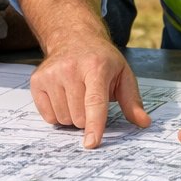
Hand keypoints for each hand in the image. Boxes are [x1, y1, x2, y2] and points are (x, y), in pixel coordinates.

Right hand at [29, 38, 149, 148]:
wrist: (73, 37)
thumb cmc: (101, 59)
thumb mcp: (123, 74)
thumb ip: (132, 101)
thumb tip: (144, 122)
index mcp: (96, 66)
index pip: (94, 101)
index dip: (94, 125)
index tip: (92, 143)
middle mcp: (70, 68)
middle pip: (78, 117)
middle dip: (87, 118)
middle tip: (91, 99)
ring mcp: (51, 74)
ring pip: (63, 119)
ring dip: (73, 116)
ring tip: (77, 95)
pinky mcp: (37, 81)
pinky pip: (48, 117)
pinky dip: (58, 114)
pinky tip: (63, 96)